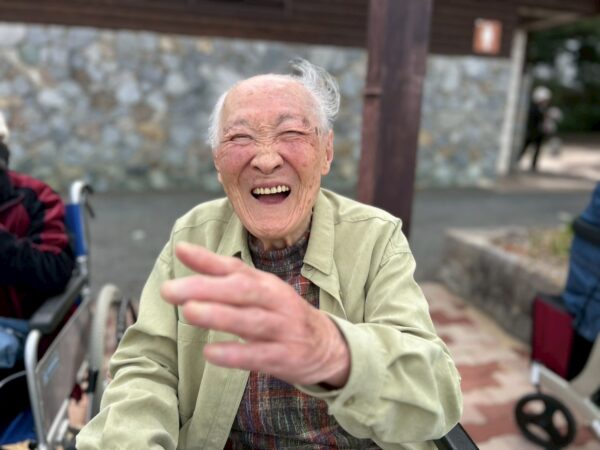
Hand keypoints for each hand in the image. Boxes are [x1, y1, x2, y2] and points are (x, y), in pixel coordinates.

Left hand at [161, 242, 349, 386]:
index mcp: (266, 283)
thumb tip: (182, 250)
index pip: (236, 267)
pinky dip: (236, 353)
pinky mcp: (286, 356)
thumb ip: (221, 274)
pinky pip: (259, 355)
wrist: (327, 346)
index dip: (208, 259)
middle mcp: (276, 300)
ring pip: (251, 320)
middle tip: (171, 290)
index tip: (180, 251)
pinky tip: (210, 352)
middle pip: (242, 290)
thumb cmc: (280, 315)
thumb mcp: (258, 292)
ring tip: (188, 313)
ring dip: (220, 316)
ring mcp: (283, 328)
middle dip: (206, 288)